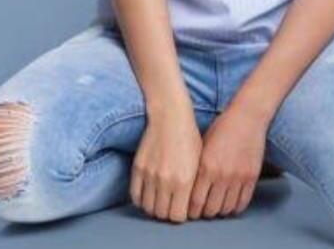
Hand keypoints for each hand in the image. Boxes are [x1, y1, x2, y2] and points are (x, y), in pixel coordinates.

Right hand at [130, 107, 202, 222]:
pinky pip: (135, 196)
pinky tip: (148, 195)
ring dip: (154, 208)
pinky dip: (141, 200)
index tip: (182, 209)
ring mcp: (149, 175)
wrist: (170, 116)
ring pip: (148, 208)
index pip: (177, 217)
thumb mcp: (198, 162)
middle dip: (167, 213)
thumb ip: (193, 187)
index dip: (180, 215)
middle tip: (170, 206)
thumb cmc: (189, 137)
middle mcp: (165, 181)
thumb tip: (189, 207)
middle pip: (162, 215)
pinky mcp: (137, 168)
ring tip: (160, 201)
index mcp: (184, 181)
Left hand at [188, 105, 267, 218]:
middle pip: (210, 210)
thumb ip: (196, 167)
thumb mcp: (203, 144)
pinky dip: (235, 207)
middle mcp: (221, 175)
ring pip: (226, 209)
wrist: (248, 117)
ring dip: (220, 211)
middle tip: (203, 209)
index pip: (195, 202)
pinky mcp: (252, 177)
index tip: (190, 210)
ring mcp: (238, 177)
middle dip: (205, 212)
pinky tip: (230, 202)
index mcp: (206, 166)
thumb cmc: (222, 128)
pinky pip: (242, 203)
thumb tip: (187, 188)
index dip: (191, 211)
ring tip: (216, 205)